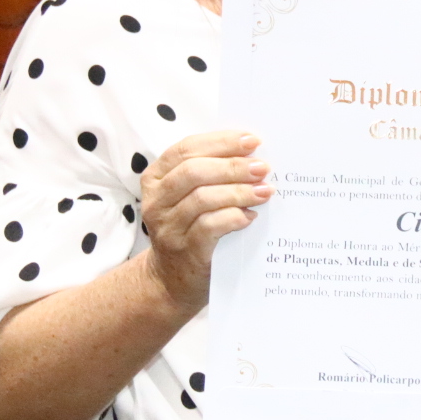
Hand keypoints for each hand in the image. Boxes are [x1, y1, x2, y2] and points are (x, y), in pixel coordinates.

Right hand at [139, 131, 271, 312]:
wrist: (173, 279)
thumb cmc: (190, 227)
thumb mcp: (190, 196)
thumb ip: (211, 173)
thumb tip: (252, 154)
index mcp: (156, 177)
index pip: (186, 149)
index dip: (221, 141)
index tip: (252, 140)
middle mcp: (157, 200)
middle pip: (194, 172)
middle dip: (233, 166)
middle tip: (262, 167)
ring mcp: (168, 227)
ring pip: (203, 198)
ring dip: (239, 192)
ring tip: (264, 191)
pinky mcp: (185, 250)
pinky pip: (210, 227)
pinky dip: (234, 217)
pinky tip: (250, 216)